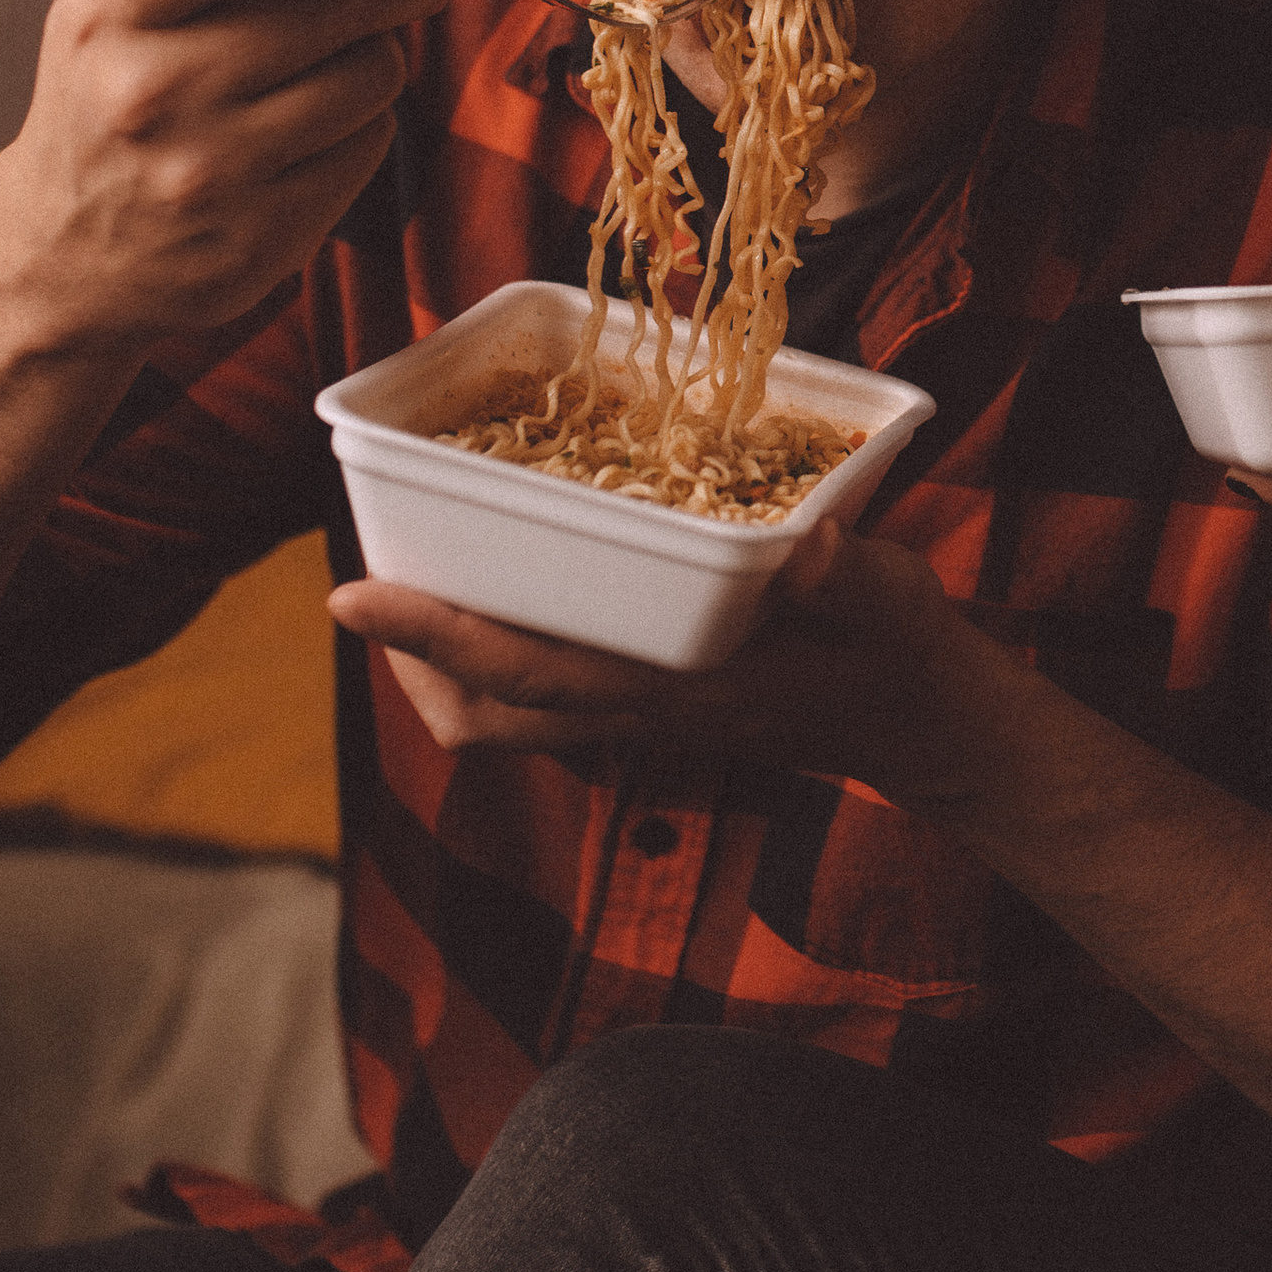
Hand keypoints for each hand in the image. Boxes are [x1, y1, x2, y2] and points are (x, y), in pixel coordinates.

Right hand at [0, 0, 447, 361]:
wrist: (63, 257)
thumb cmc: (112, 93)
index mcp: (109, 13)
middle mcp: (154, 92)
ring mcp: (212, 172)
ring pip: (372, 73)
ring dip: (378, 51)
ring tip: (345, 51)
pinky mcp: (264, 235)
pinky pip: (370, 144)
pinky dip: (365, 120)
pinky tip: (324, 119)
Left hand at [330, 521, 1026, 809]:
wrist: (921, 726)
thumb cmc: (900, 653)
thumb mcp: (890, 602)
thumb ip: (852, 576)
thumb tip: (815, 545)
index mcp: (678, 690)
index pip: (526, 672)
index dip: (430, 633)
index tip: (350, 591)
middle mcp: (642, 715)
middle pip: (483, 717)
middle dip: (410, 659)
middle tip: (371, 584)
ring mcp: (642, 722)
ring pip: (503, 724)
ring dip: (445, 670)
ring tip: (419, 592)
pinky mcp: (651, 714)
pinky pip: (542, 707)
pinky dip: (499, 665)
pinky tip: (507, 602)